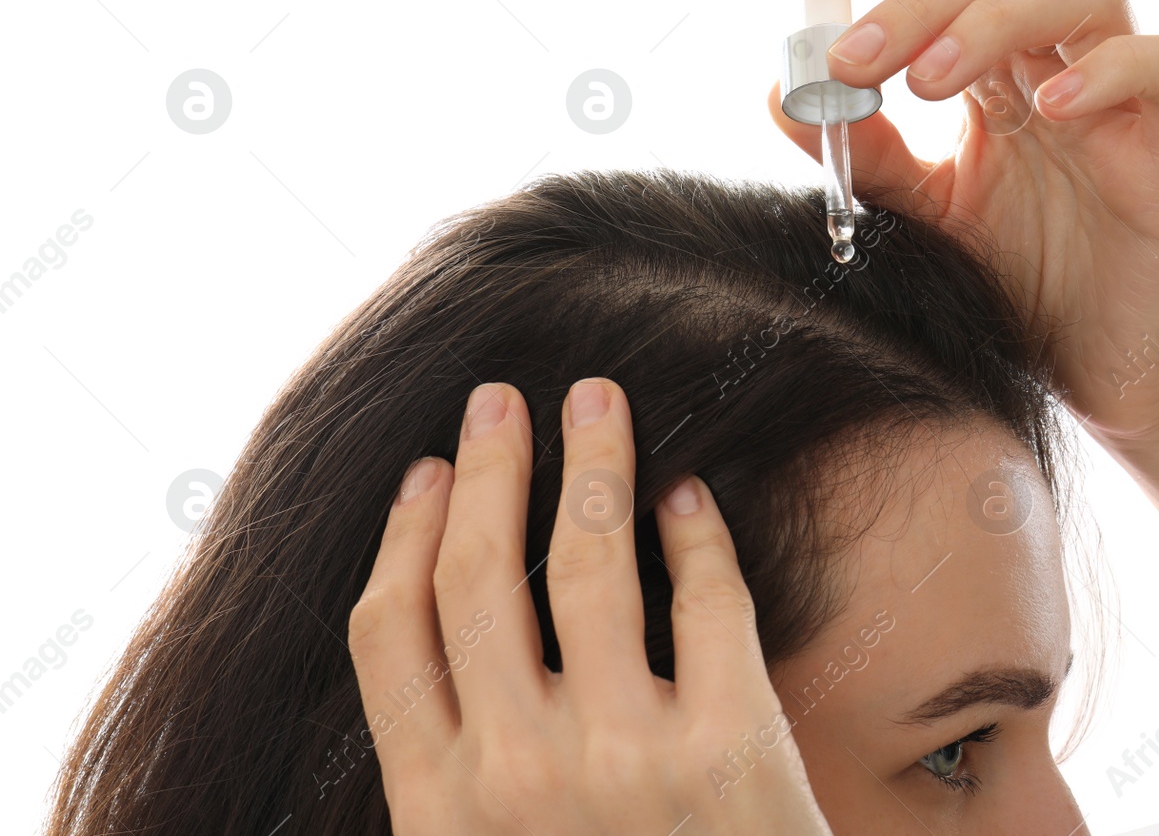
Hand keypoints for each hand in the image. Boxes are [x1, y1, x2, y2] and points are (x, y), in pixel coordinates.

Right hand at [349, 379, 832, 834]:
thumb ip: (459, 772)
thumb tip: (443, 623)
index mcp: (440, 809)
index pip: (390, 632)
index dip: (404, 534)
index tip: (424, 470)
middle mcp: (518, 774)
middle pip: (479, 573)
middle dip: (487, 466)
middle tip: (500, 398)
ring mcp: (627, 758)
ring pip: (589, 558)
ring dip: (590, 459)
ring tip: (597, 401)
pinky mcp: (734, 747)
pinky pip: (709, 599)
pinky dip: (697, 533)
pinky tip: (687, 495)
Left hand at [769, 0, 1158, 440]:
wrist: (1088, 374)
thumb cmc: (1010, 285)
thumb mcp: (918, 211)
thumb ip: (862, 152)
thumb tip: (784, 93)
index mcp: (991, 59)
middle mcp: (1058, 56)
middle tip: (852, 60)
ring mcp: (1126, 92)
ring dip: (996, 19)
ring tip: (928, 85)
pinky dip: (1117, 69)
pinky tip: (1055, 109)